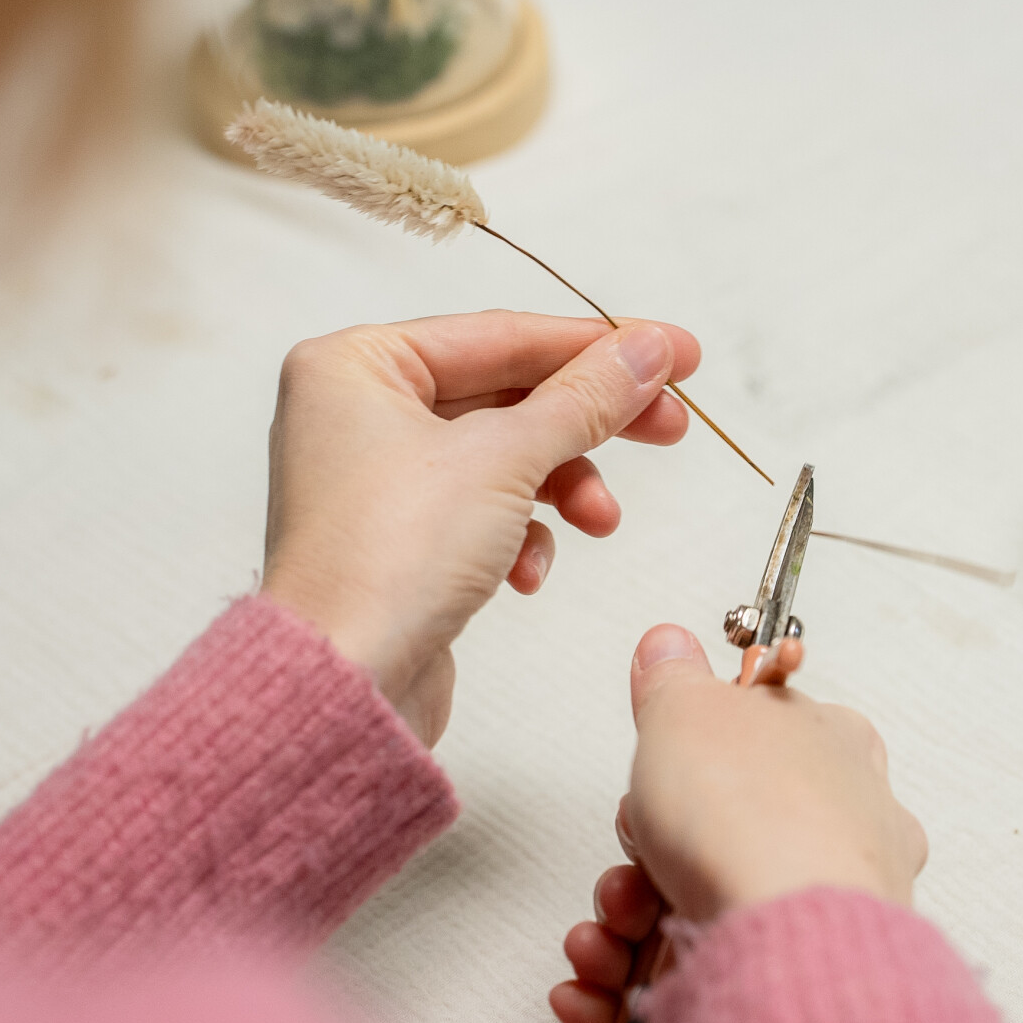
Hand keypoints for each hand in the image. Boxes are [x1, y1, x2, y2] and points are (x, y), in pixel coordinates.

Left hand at [260, 312, 697, 745]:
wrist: (346, 686)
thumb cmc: (391, 557)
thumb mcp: (506, 456)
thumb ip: (586, 397)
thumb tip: (649, 349)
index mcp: (355, 366)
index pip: (499, 335)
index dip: (597, 345)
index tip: (675, 352)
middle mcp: (356, 415)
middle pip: (505, 395)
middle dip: (589, 422)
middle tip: (670, 428)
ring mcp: (376, 484)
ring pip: (502, 459)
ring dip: (562, 486)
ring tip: (600, 519)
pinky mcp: (399, 545)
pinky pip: (482, 515)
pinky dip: (519, 536)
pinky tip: (527, 572)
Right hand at [548, 624, 926, 1022]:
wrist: (786, 950)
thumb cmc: (758, 822)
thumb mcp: (690, 711)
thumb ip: (673, 678)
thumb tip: (669, 644)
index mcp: (830, 754)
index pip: (754, 743)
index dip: (685, 756)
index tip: (658, 765)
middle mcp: (828, 838)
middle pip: (706, 836)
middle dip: (640, 852)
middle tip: (637, 847)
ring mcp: (802, 921)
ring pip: (684, 917)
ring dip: (618, 922)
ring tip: (611, 928)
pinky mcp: (769, 993)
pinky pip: (679, 993)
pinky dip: (622, 992)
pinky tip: (593, 985)